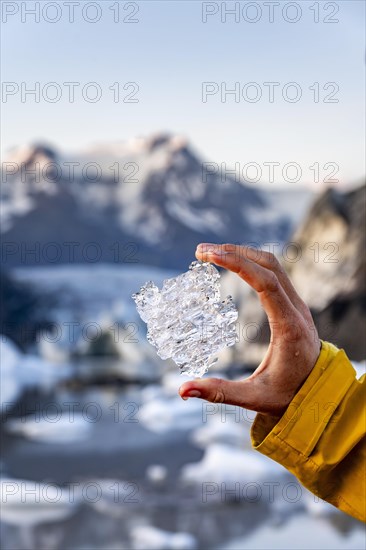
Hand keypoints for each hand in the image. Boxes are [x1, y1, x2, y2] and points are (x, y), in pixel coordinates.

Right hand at [179, 243, 320, 414]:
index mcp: (289, 326)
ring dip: (242, 254)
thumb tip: (182, 390)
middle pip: (268, 265)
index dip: (238, 264)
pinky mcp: (292, 304)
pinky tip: (231, 265)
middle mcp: (297, 309)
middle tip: (201, 252)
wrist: (321, 394)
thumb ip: (219, 392)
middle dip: (234, 252)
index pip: (265, 282)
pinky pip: (273, 273)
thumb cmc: (289, 396)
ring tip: (210, 254)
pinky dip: (250, 263)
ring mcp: (297, 304)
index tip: (211, 255)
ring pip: (272, 265)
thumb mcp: (254, 398)